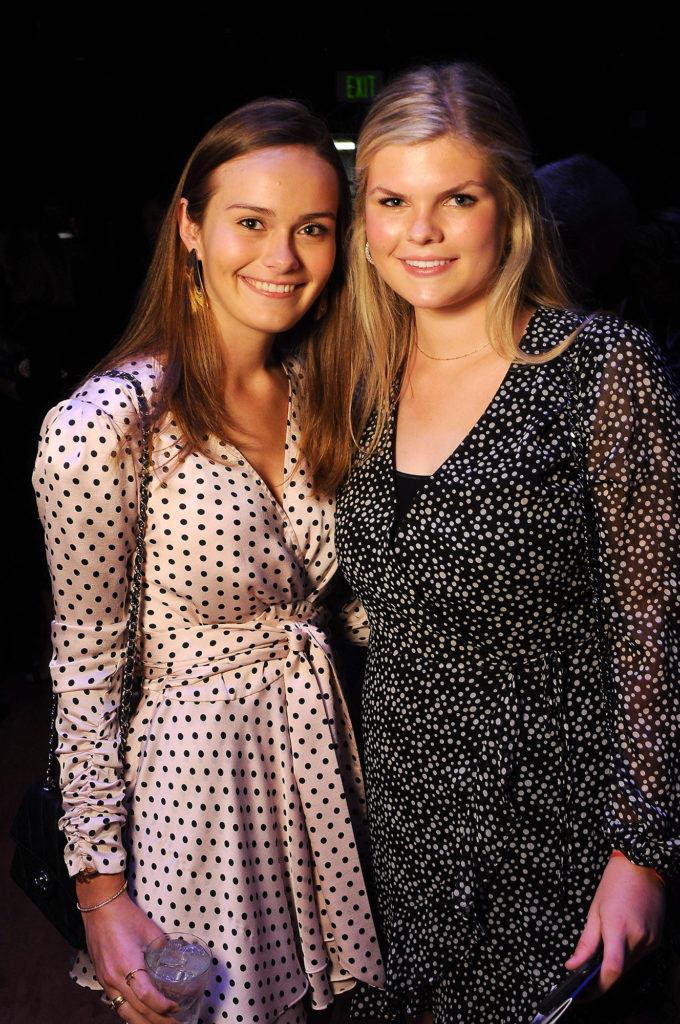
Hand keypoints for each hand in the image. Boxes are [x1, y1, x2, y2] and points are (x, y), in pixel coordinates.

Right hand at [78, 877, 180, 1023]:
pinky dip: (130, 1014)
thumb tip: (180, 960)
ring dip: (143, 1023)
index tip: (177, 1008)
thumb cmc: (126, 916)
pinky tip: (141, 1016)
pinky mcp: (102, 979)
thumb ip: (165, 949)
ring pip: (124, 1012)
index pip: (147, 996)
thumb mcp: (151, 931)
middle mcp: (114, 978)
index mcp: (127, 964)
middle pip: (137, 1011)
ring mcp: (105, 981)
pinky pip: (116, 1003)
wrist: (100, 908)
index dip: (163, 1007)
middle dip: (157, 1021)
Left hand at [565, 853, 664, 996]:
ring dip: (615, 964)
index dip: (598, 987)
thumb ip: (585, 943)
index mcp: (618, 929)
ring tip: (601, 952)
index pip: (612, 970)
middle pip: (620, 971)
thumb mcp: (594, 911)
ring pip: (630, 965)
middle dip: (602, 977)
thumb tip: (572, 965)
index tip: (583, 994)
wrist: (641, 866)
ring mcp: (650, 940)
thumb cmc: (614, 884)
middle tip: (586, 977)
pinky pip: (639, 955)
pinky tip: (618, 941)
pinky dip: (626, 955)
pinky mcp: (656, 939)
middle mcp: (637, 937)